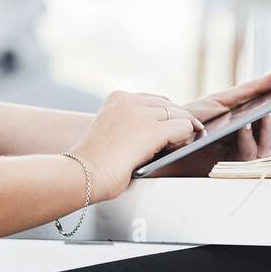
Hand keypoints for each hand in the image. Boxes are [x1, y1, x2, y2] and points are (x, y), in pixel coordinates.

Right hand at [68, 90, 206, 200]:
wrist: (84, 174)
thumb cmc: (94, 161)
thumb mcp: (110, 130)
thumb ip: (129, 123)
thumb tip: (158, 129)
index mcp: (118, 97)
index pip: (152, 100)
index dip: (163, 115)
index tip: (166, 127)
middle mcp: (131, 100)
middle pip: (168, 104)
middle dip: (177, 119)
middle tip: (183, 135)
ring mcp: (143, 114)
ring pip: (179, 114)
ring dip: (182, 129)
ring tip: (179, 143)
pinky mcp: (154, 130)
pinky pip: (184, 127)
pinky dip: (185, 137)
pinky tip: (179, 146)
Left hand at [146, 68, 270, 178]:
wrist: (165, 140)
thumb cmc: (191, 120)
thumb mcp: (223, 100)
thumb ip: (252, 89)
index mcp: (251, 118)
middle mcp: (251, 136)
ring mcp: (243, 152)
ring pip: (268, 144)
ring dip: (267, 128)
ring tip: (262, 113)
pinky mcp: (232, 166)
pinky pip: (249, 155)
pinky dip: (248, 139)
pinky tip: (243, 126)